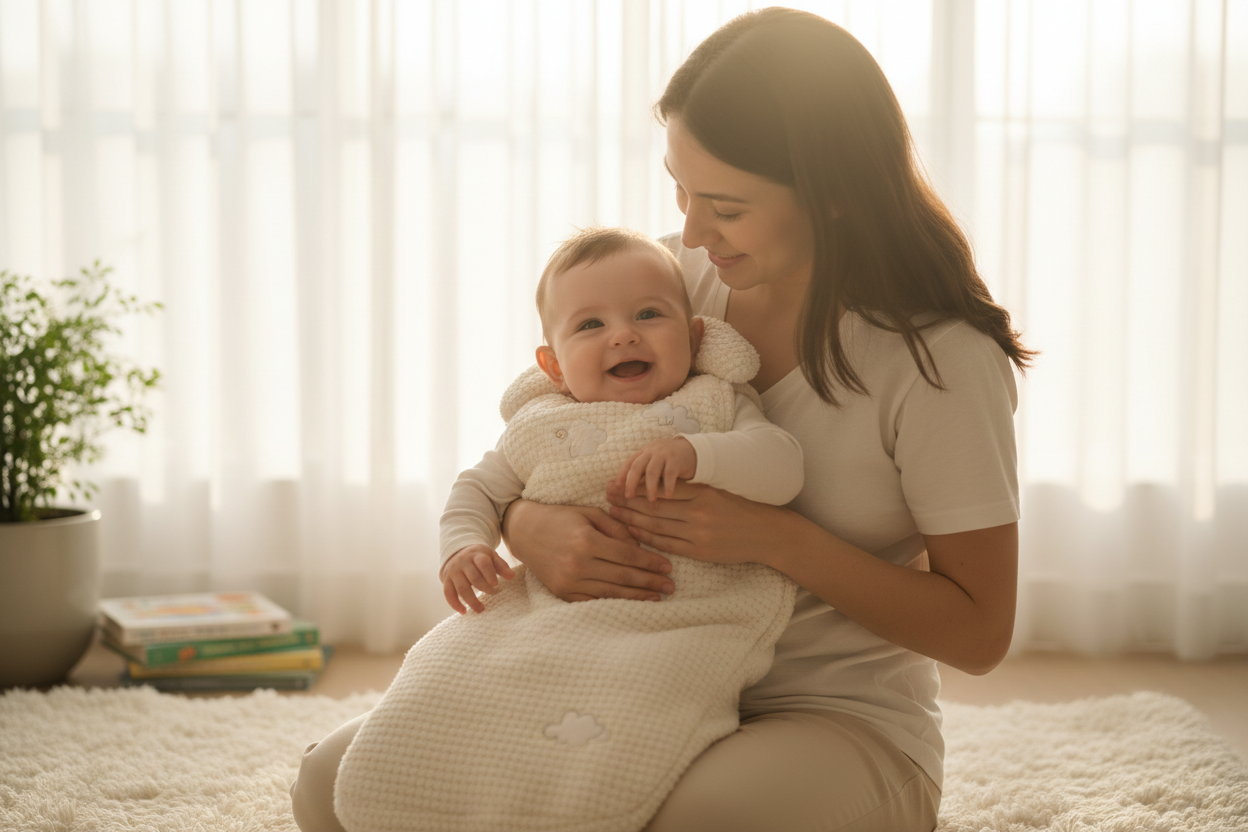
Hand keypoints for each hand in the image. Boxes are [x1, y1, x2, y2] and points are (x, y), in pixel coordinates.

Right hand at [440, 544, 515, 613]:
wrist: (457, 552)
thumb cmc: (479, 557)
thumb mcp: (491, 556)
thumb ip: (501, 566)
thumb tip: (512, 576)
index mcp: (476, 555)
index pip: (483, 563)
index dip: (489, 574)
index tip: (496, 584)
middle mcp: (463, 563)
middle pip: (473, 577)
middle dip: (484, 588)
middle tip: (493, 594)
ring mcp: (453, 572)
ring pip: (461, 588)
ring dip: (471, 600)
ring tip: (481, 609)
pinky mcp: (446, 580)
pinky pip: (448, 593)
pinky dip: (455, 604)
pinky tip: (464, 612)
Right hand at [501, 500, 674, 601]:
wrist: (525, 532)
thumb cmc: (561, 518)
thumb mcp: (589, 514)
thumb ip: (616, 528)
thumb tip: (640, 545)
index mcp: (587, 541)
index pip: (628, 555)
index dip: (651, 562)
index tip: (668, 566)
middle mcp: (578, 564)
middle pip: (623, 577)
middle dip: (650, 582)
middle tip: (671, 586)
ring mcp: (569, 582)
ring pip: (612, 592)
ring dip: (638, 596)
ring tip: (658, 596)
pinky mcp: (563, 593)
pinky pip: (595, 600)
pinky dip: (615, 602)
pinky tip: (631, 602)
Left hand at [605, 479, 797, 567]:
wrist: (766, 534)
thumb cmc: (740, 509)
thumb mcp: (717, 491)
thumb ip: (691, 489)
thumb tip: (660, 487)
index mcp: (703, 493)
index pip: (662, 489)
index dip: (638, 486)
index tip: (620, 482)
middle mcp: (699, 512)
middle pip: (655, 506)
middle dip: (628, 501)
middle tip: (607, 495)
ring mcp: (699, 534)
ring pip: (657, 525)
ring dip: (632, 520)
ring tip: (614, 513)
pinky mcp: (699, 551)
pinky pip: (667, 544)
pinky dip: (648, 538)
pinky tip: (633, 533)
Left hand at [614, 437, 696, 501]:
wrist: (694, 451)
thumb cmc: (670, 463)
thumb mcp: (655, 465)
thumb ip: (643, 473)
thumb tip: (625, 491)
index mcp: (645, 453)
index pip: (629, 463)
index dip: (621, 475)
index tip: (615, 488)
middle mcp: (652, 452)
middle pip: (637, 466)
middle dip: (631, 482)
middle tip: (628, 497)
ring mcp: (665, 454)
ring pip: (652, 470)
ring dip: (650, 486)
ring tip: (651, 500)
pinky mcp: (678, 460)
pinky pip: (670, 473)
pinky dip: (668, 484)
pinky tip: (667, 495)